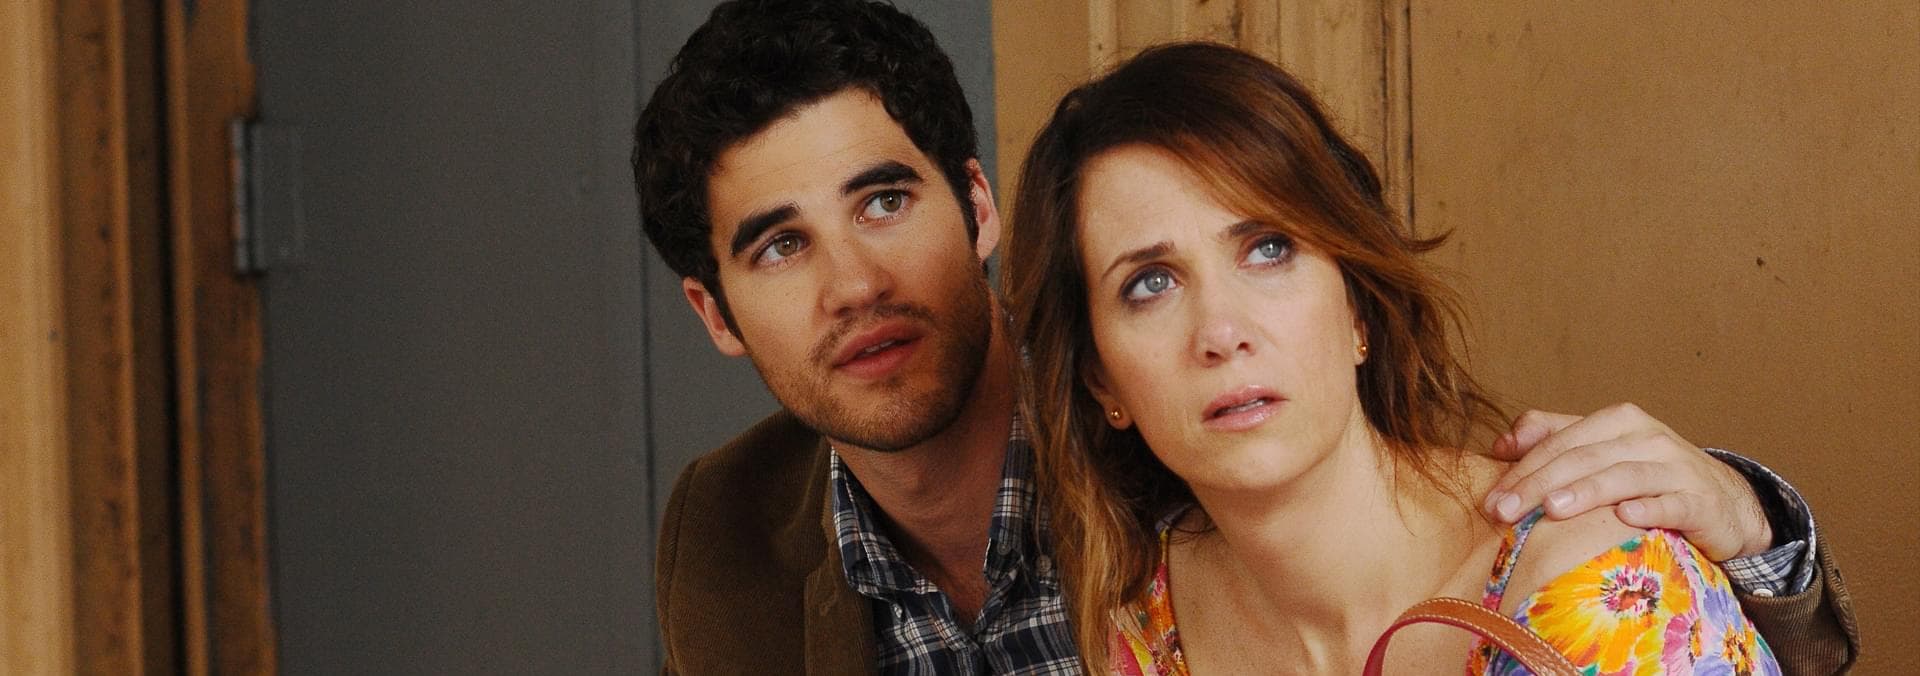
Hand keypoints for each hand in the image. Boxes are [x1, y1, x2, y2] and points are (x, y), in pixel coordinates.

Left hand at [1480, 403, 1772, 560]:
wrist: (1727, 502)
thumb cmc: (1652, 476)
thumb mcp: (1604, 451)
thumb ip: (1554, 438)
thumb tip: (1501, 444)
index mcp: (1617, 421)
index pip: (1560, 442)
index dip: (1522, 468)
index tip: (1490, 498)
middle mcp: (1646, 438)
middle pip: (1583, 458)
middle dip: (1539, 484)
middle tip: (1504, 510)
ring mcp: (1676, 467)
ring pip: (1623, 475)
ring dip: (1586, 491)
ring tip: (1553, 508)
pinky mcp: (1700, 501)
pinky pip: (1672, 503)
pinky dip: (1649, 508)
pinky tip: (1626, 516)